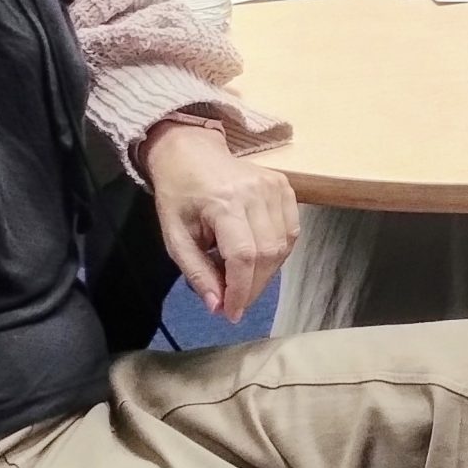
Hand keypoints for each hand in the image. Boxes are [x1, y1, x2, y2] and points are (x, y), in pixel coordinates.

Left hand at [144, 120, 298, 320]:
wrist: (190, 153)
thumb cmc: (179, 196)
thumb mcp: (175, 237)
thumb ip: (197, 272)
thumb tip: (217, 306)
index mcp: (224, 203)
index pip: (243, 256)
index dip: (241, 290)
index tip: (231, 314)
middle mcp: (255, 192)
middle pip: (267, 253)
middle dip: (253, 286)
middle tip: (236, 301)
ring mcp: (274, 186)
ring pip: (284, 244)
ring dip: (267, 272)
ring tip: (245, 280)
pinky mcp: (284, 185)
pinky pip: (292, 229)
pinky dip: (280, 251)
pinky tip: (261, 257)